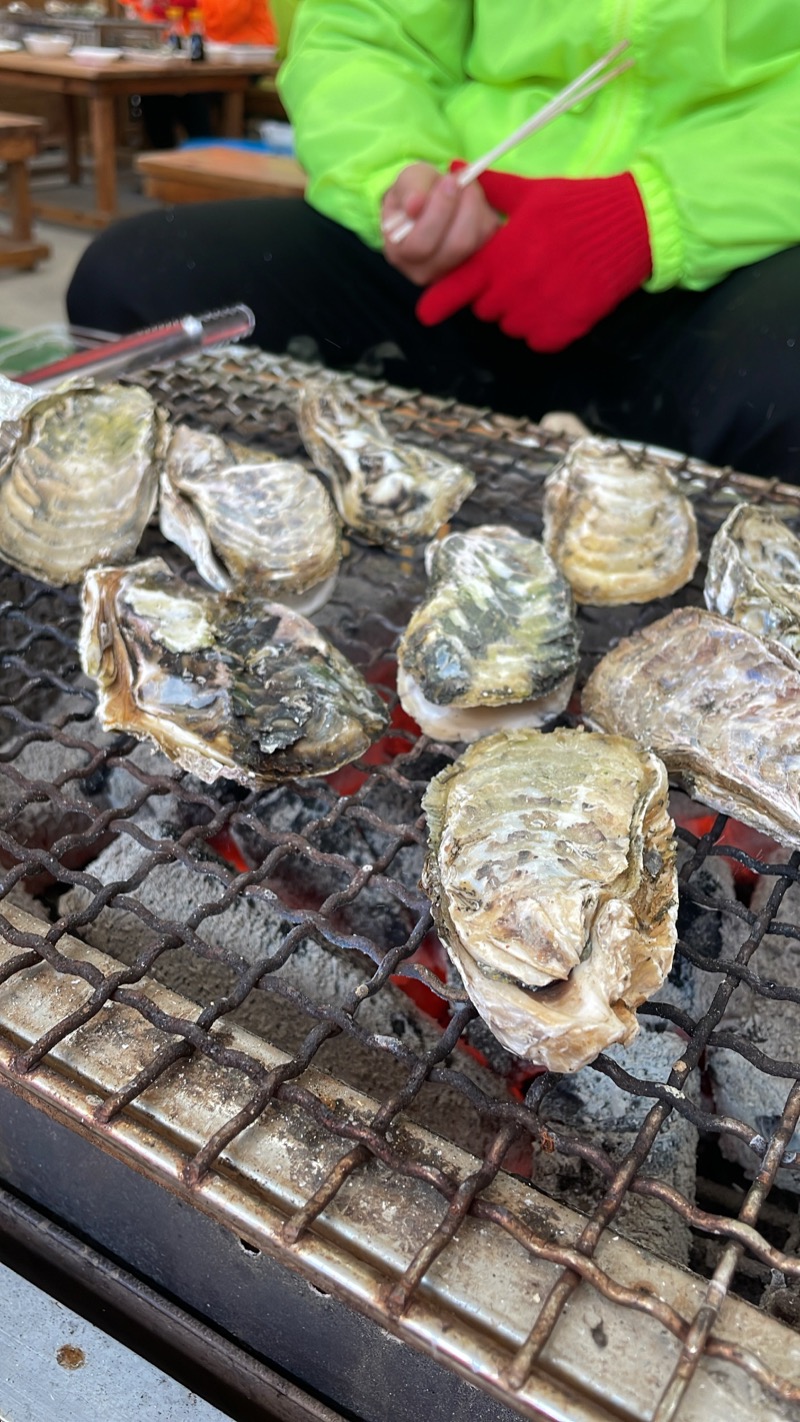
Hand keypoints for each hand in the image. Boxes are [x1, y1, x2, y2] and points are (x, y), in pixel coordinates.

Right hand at [381, 162, 500, 286]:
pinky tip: (471, 200)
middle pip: (456, 245)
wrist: (430, 205)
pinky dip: (484, 211)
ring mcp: (453, 270)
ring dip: (475, 205)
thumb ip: (410, 189)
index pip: (421, 245)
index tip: (448, 180)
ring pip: (475, 240)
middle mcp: (426, 270)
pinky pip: (488, 236)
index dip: (438, 212)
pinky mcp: (478, 260)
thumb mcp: (407, 183)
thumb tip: (416, 204)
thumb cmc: (415, 194)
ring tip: (464, 186)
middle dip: (464, 206)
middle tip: (461, 180)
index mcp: (401, 253)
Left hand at [416, 169, 651, 351]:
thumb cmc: (578, 205)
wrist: (632, 225)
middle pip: (485, 309)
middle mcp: (516, 286)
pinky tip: (559, 301)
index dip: (440, 301)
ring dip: (519, 312)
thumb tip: (456, 170)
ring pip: (511, 326)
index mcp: (502, 254)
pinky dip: (544, 327)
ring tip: (543, 284)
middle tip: (519, 272)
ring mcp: (541, 309)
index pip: (459, 285)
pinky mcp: (565, 326)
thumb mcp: (532, 192)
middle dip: (494, 294)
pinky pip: (539, 340)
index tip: (425, 314)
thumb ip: (492, 189)